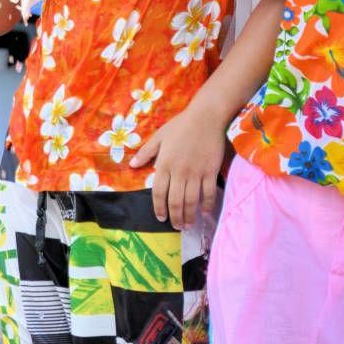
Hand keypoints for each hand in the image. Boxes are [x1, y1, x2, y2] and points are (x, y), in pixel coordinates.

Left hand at [129, 105, 225, 228]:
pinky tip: (206, 212)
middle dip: (175, 217)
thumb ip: (145, 152)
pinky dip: (207, 205)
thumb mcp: (159, 136)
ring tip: (188, 224)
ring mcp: (196, 173)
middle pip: (175, 201)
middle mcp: (179, 172)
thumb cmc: (181, 125)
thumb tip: (132, 165)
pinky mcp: (211, 171)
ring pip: (191, 201)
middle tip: (176, 226)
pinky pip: (208, 193)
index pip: (158, 192)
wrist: (206, 117)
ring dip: (189, 216)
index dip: (159, 208)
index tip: (161, 218)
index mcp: (164, 164)